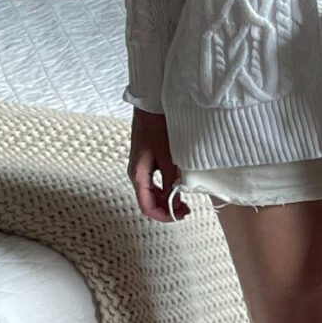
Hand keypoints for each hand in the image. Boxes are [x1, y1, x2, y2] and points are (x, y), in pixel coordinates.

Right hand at [130, 106, 186, 220]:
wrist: (150, 106)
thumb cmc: (158, 128)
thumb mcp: (167, 156)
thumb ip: (170, 180)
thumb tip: (174, 201)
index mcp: (138, 174)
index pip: (147, 206)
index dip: (163, 216)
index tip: (180, 216)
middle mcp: (135, 174)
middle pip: (148, 201)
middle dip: (166, 209)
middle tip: (186, 210)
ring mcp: (139, 168)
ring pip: (150, 193)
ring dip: (165, 200)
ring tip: (184, 202)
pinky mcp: (144, 163)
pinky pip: (152, 183)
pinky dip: (163, 190)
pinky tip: (177, 188)